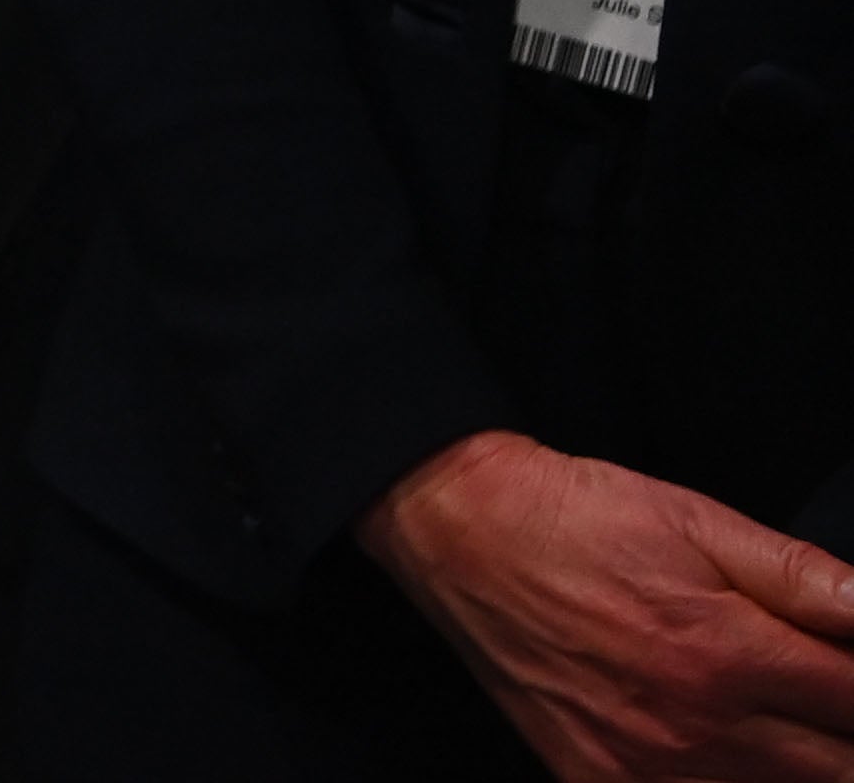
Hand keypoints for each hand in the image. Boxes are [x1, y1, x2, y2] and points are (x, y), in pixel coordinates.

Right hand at [365, 430, 853, 779]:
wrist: (461, 534)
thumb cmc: (582, 519)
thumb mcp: (698, 522)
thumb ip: (801, 576)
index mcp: (729, 654)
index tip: (849, 666)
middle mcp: (695, 729)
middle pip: (835, 771)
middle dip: (843, 732)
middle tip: (819, 695)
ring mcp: (646, 770)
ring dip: (798, 763)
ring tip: (776, 718)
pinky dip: (726, 780)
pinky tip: (722, 747)